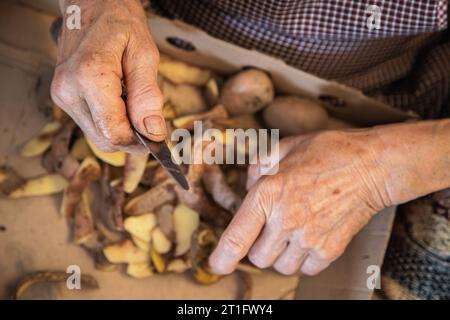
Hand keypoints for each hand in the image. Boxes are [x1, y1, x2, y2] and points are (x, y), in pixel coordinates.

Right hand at [51, 0, 164, 151]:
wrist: (90, 3)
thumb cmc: (119, 21)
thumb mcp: (144, 54)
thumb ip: (147, 95)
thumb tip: (154, 132)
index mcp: (89, 77)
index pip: (115, 133)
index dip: (140, 142)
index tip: (158, 135)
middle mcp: (69, 91)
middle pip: (105, 140)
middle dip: (132, 137)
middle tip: (149, 117)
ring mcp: (62, 95)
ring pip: (98, 136)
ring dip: (120, 128)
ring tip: (131, 100)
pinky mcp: (63, 97)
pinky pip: (92, 124)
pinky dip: (110, 120)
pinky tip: (119, 99)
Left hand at [209, 130, 391, 274]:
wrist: (372, 166)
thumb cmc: (328, 152)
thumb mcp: (285, 147)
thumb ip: (258, 166)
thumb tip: (248, 187)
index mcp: (268, 194)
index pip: (237, 238)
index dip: (222, 258)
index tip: (217, 265)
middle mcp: (286, 220)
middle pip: (258, 258)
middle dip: (258, 245)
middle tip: (271, 227)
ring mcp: (309, 238)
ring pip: (281, 267)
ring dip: (281, 254)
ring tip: (294, 231)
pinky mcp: (330, 249)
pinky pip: (306, 269)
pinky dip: (304, 259)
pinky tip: (310, 236)